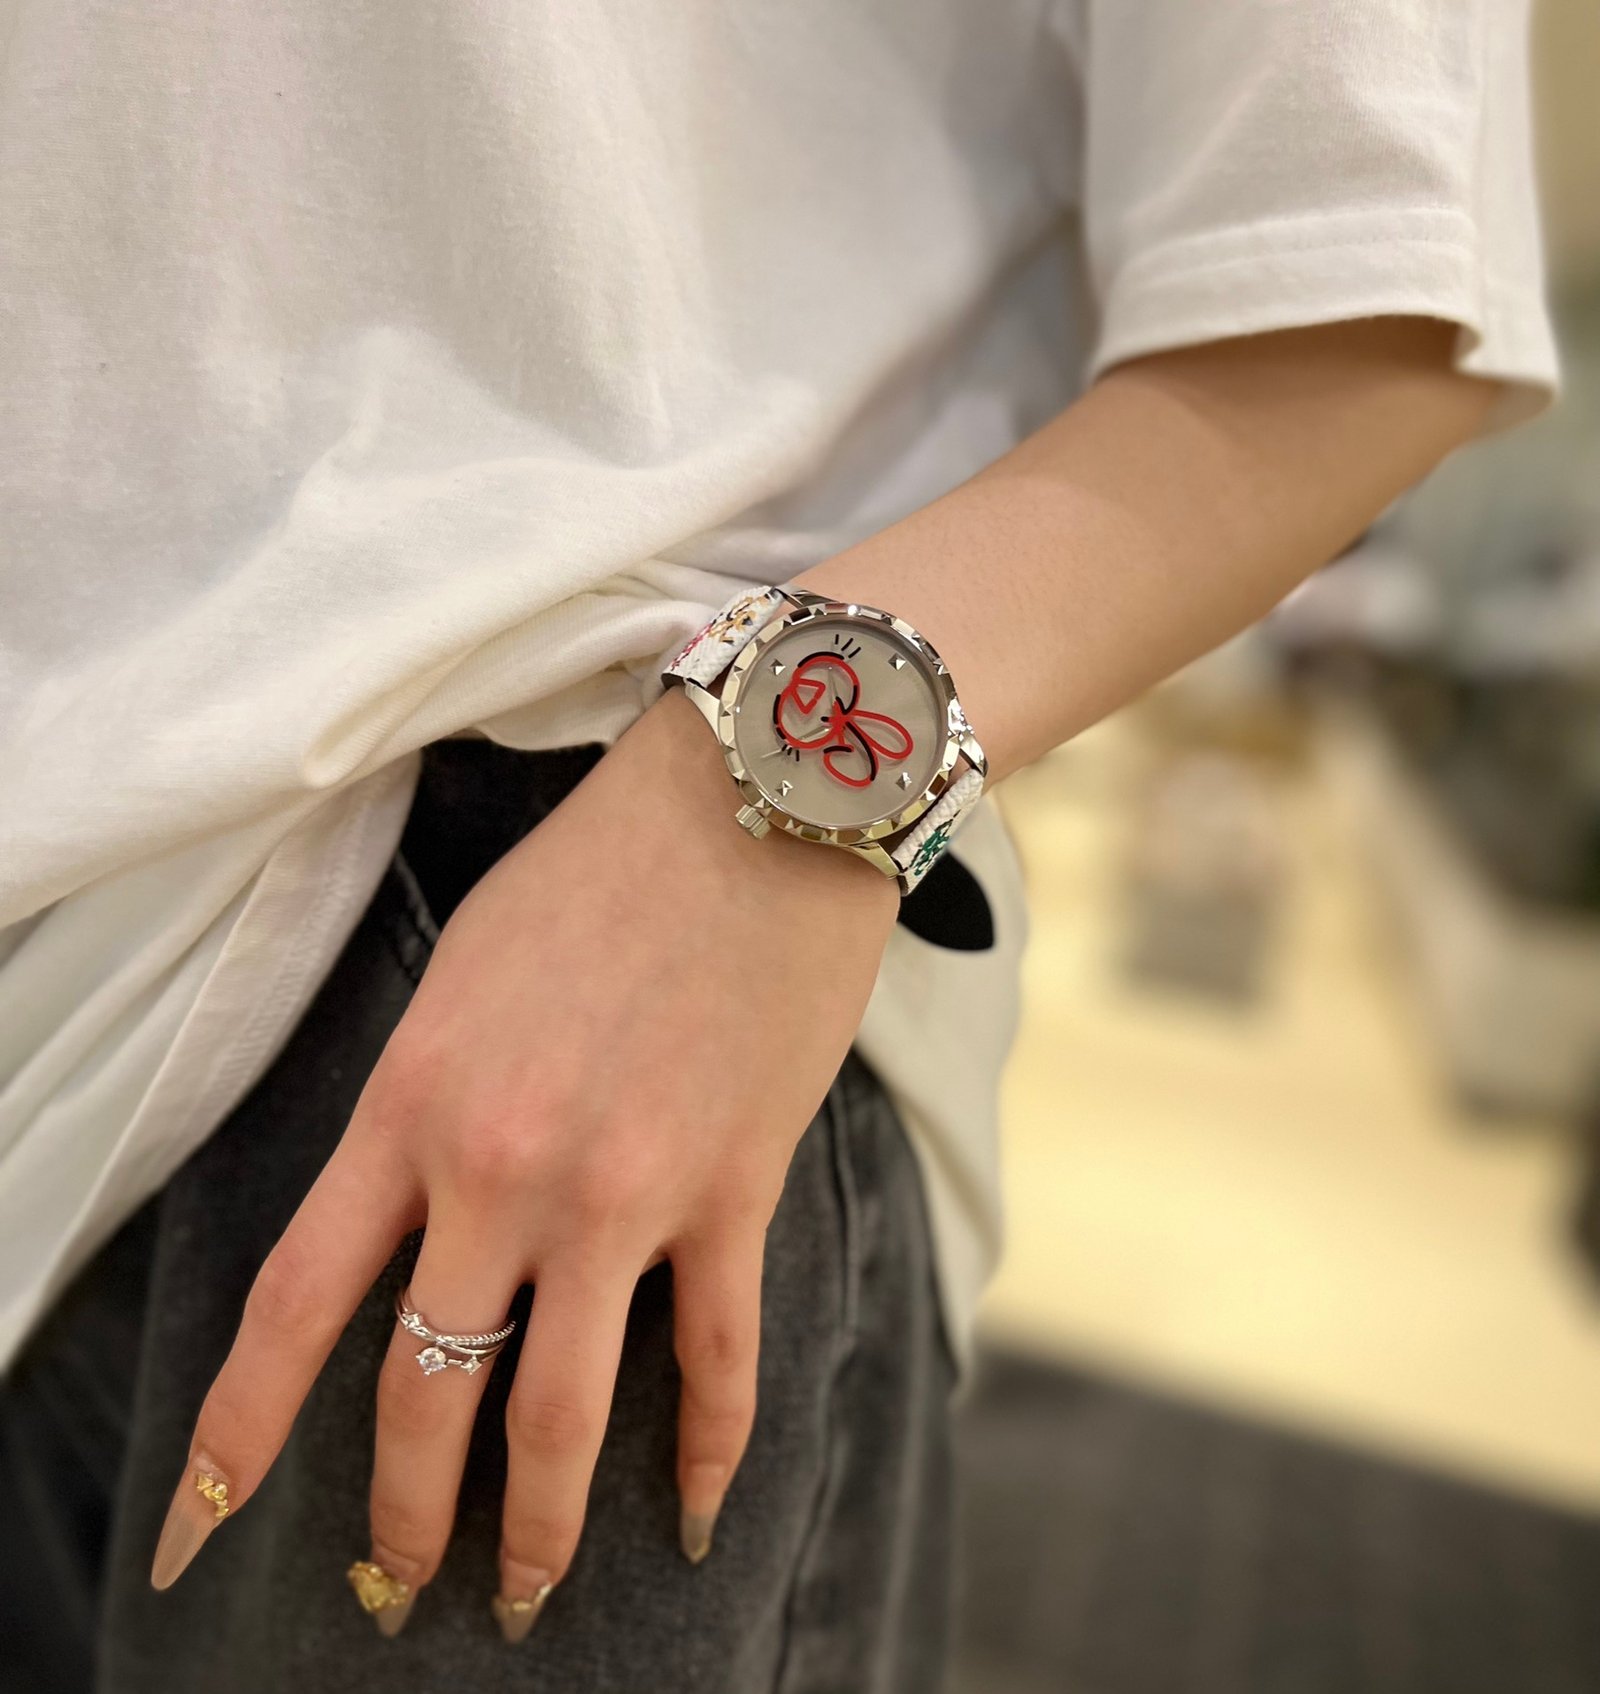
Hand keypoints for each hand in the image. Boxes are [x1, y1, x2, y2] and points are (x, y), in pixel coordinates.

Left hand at [149, 689, 898, 1634]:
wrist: (757, 801)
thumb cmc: (602, 870)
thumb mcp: (463, 973)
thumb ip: (427, 1106)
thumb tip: (419, 1219)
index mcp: (415, 1103)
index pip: (298, 1308)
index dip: (240, 1436)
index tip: (202, 1523)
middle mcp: (504, 1171)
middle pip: (424, 1394)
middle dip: (401, 1519)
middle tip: (394, 1586)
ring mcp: (625, 1192)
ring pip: (559, 1415)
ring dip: (534, 1531)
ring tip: (521, 1595)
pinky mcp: (735, 1189)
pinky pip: (715, 1361)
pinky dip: (705, 1457)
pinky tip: (692, 1517)